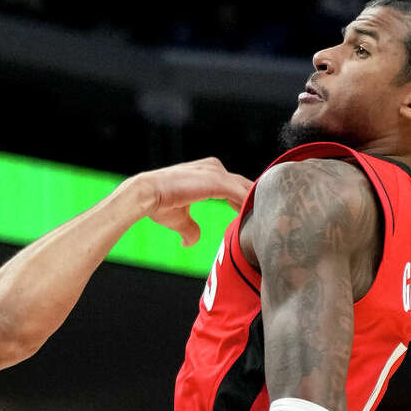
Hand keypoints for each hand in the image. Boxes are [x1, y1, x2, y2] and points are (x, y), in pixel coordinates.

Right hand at [128, 158, 254, 246]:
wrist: (145, 195)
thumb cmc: (159, 204)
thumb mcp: (180, 219)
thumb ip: (191, 228)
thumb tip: (191, 242)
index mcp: (207, 172)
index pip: (234, 185)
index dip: (244, 200)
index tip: (251, 215)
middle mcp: (213, 168)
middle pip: (243, 185)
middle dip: (253, 200)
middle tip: (265, 218)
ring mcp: (216, 173)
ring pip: (245, 188)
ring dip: (254, 203)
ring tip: (265, 219)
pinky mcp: (217, 181)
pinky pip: (241, 192)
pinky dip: (249, 203)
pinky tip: (255, 216)